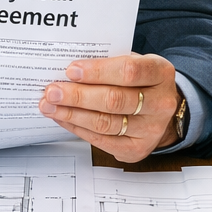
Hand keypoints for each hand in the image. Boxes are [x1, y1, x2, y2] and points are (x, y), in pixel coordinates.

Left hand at [39, 53, 181, 162]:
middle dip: (78, 96)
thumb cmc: (141, 81)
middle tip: (53, 91)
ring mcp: (151, 129)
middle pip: (114, 100)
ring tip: (50, 106)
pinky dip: (78, 129)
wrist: (161, 109)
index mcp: (160, 73)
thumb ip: (108, 63)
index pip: (128, 71)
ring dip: (72, 114)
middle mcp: (160, 103)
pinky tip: (63, 118)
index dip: (97, 71)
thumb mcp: (134, 62)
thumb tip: (70, 71)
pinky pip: (101, 140)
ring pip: (105, 123)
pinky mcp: (137, 148)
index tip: (71, 71)